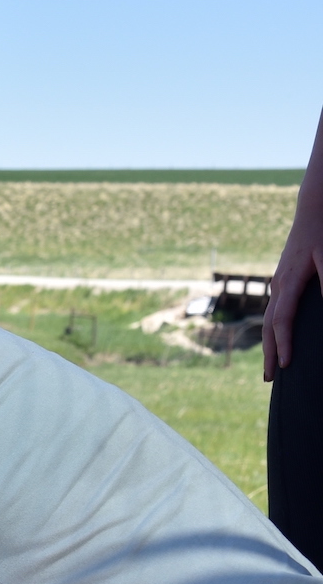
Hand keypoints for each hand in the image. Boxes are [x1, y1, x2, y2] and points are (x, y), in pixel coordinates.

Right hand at [266, 198, 322, 380]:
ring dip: (270, 343)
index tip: (287, 366)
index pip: (282, 321)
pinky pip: (276, 310)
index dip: (284, 344)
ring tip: (273, 364)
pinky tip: (280, 337)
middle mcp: (278, 285)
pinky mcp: (284, 279)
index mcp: (288, 282)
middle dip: (270, 353)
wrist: (314, 205)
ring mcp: (279, 282)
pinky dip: (275, 329)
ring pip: (269, 319)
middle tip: (270, 379)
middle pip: (268, 327)